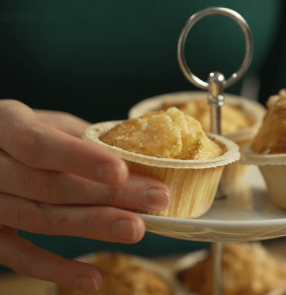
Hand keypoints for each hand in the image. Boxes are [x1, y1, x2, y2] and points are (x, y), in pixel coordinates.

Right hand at [0, 100, 170, 289]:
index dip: (79, 159)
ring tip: (136, 229)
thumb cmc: (24, 133)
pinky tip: (93, 278)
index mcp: (4, 124)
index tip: (122, 171)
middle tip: (156, 200)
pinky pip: (19, 257)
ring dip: (93, 226)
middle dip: (108, 195)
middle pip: (49, 186)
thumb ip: (82, 137)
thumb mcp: (47, 122)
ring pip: (40, 219)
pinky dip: (56, 269)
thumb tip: (140, 153)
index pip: (38, 144)